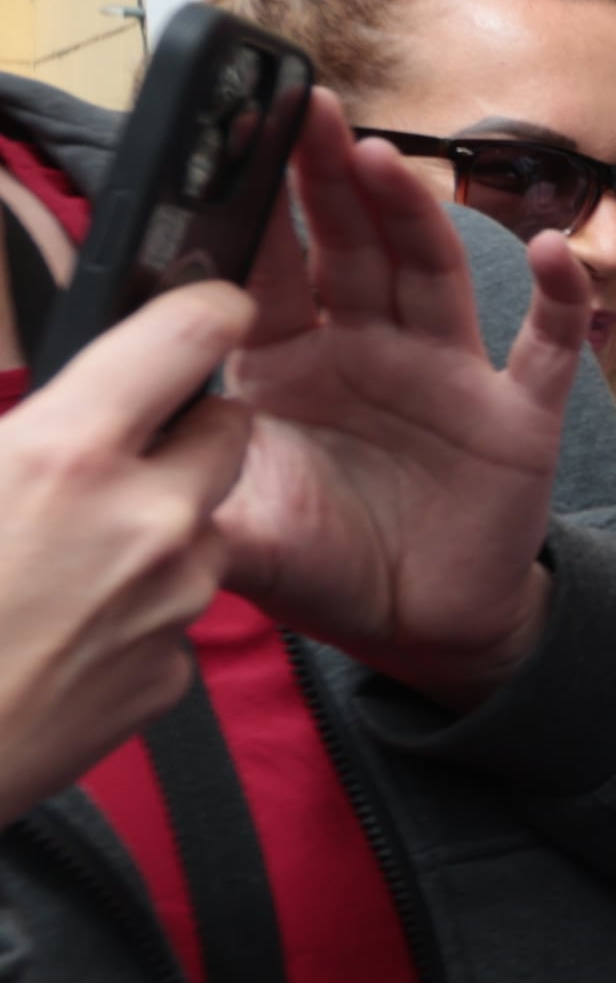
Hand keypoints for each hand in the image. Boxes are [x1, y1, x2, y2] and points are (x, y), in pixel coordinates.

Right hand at [0, 280, 255, 812]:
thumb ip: (11, 420)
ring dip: (158, 526)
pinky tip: (63, 628)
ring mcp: (171, 603)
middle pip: (226, 431)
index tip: (208, 305)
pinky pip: (179, 614)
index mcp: (68, 455)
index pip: (190, 336)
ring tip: (60, 558)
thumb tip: (48, 406)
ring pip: (203, 527)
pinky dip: (138, 611)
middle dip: (181, 430)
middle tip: (105, 456)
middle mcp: (145, 520)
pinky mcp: (173, 676)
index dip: (206, 310)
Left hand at [219, 95, 586, 705]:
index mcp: (293, 368)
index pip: (269, 271)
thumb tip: (122, 461)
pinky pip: (545, 348)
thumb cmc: (325, 568)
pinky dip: (559, 299)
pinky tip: (555, 251)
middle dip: (330, 178)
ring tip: (388, 161)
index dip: (257, 211)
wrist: (422, 629)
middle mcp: (371, 352)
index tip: (238, 146)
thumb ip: (186, 493)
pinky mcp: (517, 414)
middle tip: (312, 110)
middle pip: (352, 247)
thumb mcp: (236, 534)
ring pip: (432, 274)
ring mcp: (448, 375)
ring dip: (414, 215)